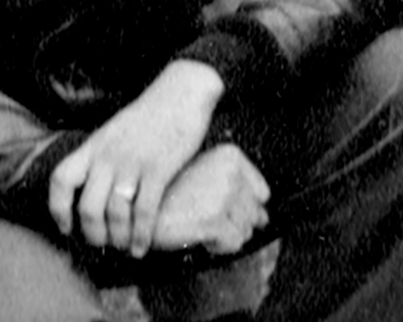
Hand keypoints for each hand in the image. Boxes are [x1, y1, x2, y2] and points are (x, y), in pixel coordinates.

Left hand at [49, 59, 222, 255]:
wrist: (182, 91)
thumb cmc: (150, 114)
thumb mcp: (114, 131)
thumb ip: (100, 156)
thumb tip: (92, 189)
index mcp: (94, 146)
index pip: (61, 179)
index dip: (57, 209)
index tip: (66, 228)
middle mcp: (108, 156)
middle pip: (88, 206)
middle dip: (93, 234)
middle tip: (102, 244)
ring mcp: (132, 162)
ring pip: (115, 213)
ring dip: (119, 239)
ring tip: (125, 248)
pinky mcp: (158, 168)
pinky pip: (144, 211)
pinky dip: (141, 235)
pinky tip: (142, 246)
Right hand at [151, 144, 270, 254]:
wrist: (137, 206)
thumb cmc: (169, 194)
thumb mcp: (204, 175)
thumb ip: (236, 187)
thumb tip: (264, 217)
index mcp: (230, 156)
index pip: (262, 193)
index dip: (243, 207)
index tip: (220, 208)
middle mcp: (230, 173)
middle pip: (255, 214)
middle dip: (234, 223)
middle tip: (206, 218)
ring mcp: (222, 196)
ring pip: (245, 231)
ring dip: (224, 236)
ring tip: (199, 224)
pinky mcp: (213, 220)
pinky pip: (233, 244)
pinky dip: (217, 246)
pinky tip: (197, 234)